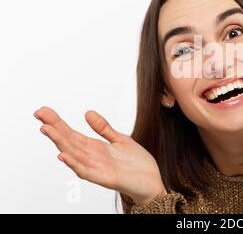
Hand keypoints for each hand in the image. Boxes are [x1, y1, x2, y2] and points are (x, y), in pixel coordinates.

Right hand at [34, 106, 165, 203]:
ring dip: (59, 142)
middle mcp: (92, 158)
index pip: (72, 133)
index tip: (44, 111)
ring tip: (46, 129)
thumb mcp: (120, 140)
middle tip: (39, 114)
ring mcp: (97, 168)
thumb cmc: (137, 165)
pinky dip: (73, 163)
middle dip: (54, 127)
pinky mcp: (106, 178)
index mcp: (95, 148)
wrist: (153, 182)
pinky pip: (86, 171)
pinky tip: (63, 155)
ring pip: (73, 154)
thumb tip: (87, 113)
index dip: (58, 123)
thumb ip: (104, 128)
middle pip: (69, 141)